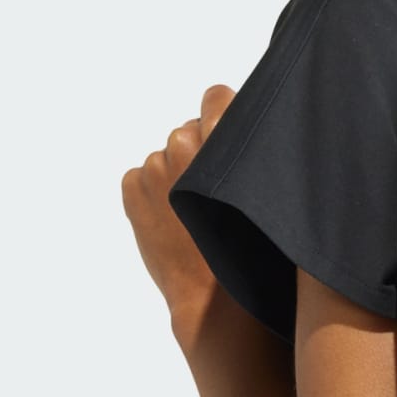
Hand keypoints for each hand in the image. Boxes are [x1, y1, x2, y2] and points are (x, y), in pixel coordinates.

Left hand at [123, 82, 235, 323]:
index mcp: (224, 137)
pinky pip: (141, 176)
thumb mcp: (263, 190)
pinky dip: (152, 192)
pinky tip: (172, 218)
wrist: (215, 299)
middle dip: (198, 152)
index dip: (223, 116)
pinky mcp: (132, 186)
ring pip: (166, 155)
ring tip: (193, 212)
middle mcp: (186, 142)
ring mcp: (155, 165)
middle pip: (189, 128)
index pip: (217, 97)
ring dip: (175, 174)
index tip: (227, 138)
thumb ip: (245, 151)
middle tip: (214, 192)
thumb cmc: (251, 249)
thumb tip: (230, 124)